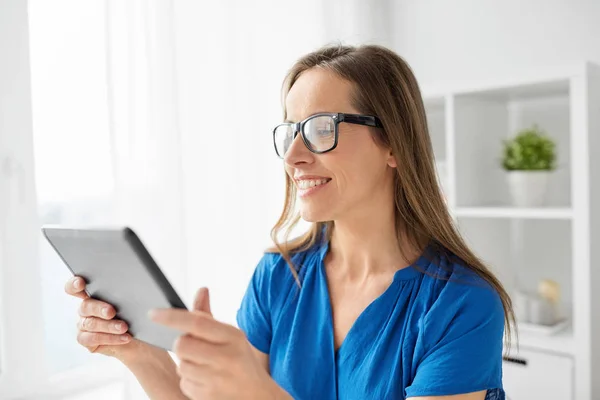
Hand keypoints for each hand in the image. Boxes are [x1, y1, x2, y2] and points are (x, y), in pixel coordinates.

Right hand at [64, 276, 149, 360]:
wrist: (140, 336)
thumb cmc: (136, 314)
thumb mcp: (135, 301)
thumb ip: (130, 292)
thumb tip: (136, 285)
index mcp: (93, 293)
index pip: (75, 287)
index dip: (74, 284)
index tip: (81, 284)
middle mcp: (85, 308)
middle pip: (85, 306)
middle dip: (99, 308)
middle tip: (112, 312)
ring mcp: (83, 324)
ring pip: (90, 323)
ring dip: (109, 326)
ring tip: (124, 327)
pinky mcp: (86, 339)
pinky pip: (92, 339)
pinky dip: (110, 338)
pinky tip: (124, 337)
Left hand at [149, 288, 280, 399]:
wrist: (256, 393)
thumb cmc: (239, 359)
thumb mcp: (230, 335)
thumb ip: (209, 316)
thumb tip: (201, 289)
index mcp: (233, 336)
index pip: (197, 322)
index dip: (172, 317)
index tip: (153, 313)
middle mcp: (227, 357)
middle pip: (182, 345)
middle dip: (181, 344)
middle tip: (193, 346)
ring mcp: (218, 379)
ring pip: (181, 365)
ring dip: (186, 363)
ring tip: (204, 365)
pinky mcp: (209, 396)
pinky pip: (184, 383)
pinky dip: (189, 380)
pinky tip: (205, 379)